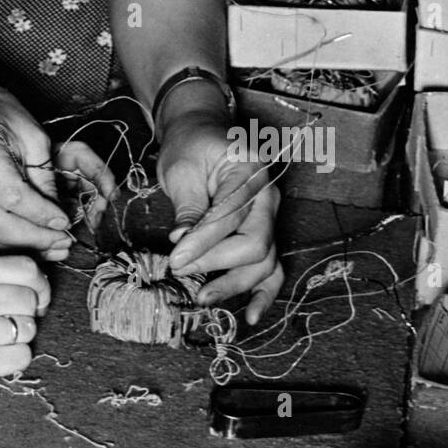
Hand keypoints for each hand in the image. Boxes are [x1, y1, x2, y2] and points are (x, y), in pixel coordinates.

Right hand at [0, 78, 115, 259]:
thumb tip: (58, 216)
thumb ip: (44, 176)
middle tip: (61, 241)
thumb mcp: (32, 134)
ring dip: (20, 249)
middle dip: (33, 238)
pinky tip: (28, 245)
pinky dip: (3, 248)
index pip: (11, 195)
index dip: (41, 213)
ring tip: (51, 249)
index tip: (64, 221)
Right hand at [0, 255, 50, 402]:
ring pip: (27, 329)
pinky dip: (14, 358)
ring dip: (20, 335)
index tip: (34, 293)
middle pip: (29, 298)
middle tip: (15, 319)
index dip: (37, 281)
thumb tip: (19, 278)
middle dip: (29, 311)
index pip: (23, 267)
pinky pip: (20, 357)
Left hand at [157, 115, 282, 324]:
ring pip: (265, 262)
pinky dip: (263, 294)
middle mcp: (269, 197)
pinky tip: (249, 315)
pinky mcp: (263, 233)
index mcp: (251, 172)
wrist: (201, 132)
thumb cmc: (190, 145)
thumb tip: (183, 244)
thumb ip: (189, 207)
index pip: (231, 217)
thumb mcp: (182, 168)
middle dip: (217, 263)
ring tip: (202, 297)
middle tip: (181, 270)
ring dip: (235, 284)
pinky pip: (271, 267)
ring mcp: (270, 217)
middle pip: (256, 244)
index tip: (176, 258)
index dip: (203, 242)